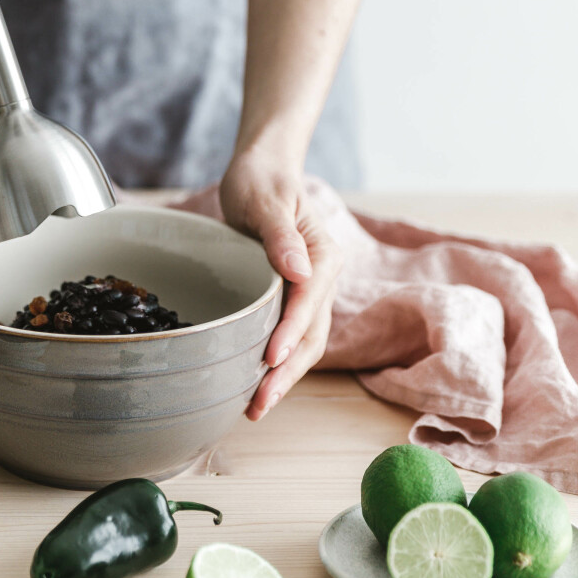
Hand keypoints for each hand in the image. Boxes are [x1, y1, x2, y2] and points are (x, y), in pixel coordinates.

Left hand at [176, 154, 342, 418]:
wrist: (262, 171)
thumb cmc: (262, 181)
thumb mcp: (266, 200)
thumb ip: (282, 235)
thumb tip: (299, 271)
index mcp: (323, 255)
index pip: (309, 301)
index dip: (290, 333)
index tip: (269, 359)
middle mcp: (322, 278)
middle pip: (311, 335)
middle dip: (287, 373)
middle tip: (257, 404)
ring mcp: (309, 292)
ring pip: (304, 344)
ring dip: (283, 377)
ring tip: (254, 407)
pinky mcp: (292, 299)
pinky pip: (290, 337)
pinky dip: (276, 364)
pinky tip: (254, 383)